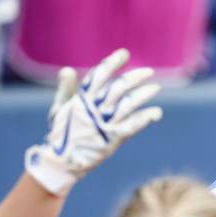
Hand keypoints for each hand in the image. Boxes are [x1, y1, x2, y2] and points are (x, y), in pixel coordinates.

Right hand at [24, 49, 163, 195]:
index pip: (98, 75)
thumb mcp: (59, 109)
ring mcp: (103, 124)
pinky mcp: (112, 140)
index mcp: (81, 100)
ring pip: (127, 104)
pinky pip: (131, 126)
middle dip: (134, 77)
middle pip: (117, 87)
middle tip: (149, 72)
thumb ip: (66, 90)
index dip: (112, 63)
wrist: (60, 162)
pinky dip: (145, 118)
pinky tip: (156, 113)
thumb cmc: (60, 134)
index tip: (124, 54)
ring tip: (156, 88)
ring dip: (143, 94)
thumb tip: (67, 69)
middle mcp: (93, 109)